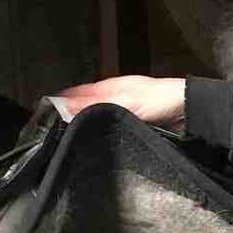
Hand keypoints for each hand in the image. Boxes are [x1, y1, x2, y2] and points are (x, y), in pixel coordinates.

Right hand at [53, 75, 187, 132]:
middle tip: (54, 135)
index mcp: (109, 88)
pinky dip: (103, 135)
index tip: (44, 115)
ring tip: (71, 143)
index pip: (76, 94)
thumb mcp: (124, 101)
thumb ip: (95, 105)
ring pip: (98, 120)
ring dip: (87, 129)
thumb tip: (65, 107)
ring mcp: (123, 112)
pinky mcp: (133, 125)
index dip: (60, 103)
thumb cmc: (160, 99)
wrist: (189, 111)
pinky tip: (97, 145)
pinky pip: (111, 130)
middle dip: (70, 118)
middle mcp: (113, 99)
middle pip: (85, 109)